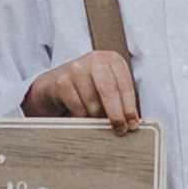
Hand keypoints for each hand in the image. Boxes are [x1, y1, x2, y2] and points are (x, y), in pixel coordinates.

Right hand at [23, 50, 143, 131]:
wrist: (54, 84)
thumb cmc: (88, 87)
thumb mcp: (107, 86)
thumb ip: (120, 98)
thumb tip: (132, 121)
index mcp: (112, 60)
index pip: (125, 85)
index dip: (130, 107)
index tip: (133, 123)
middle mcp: (95, 60)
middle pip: (110, 91)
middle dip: (116, 114)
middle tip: (120, 129)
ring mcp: (77, 69)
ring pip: (93, 102)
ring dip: (96, 117)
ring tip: (96, 119)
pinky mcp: (62, 81)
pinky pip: (78, 108)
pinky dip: (82, 117)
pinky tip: (82, 115)